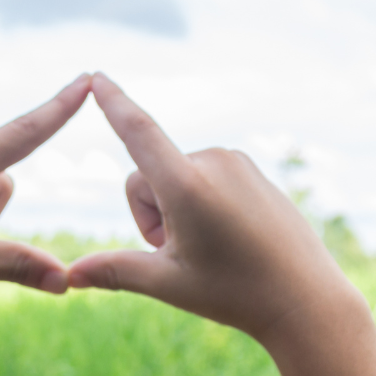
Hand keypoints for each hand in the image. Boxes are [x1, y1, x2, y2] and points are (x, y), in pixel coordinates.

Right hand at [68, 74, 353, 342]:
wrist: (305, 299)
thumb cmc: (235, 294)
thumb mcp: (167, 285)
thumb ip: (115, 271)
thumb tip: (69, 276)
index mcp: (188, 185)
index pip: (139, 133)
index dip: (114, 105)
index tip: (97, 77)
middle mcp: (213, 161)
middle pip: (149, 175)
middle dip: (151, 214)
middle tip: (182, 255)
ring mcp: (237, 163)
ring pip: (177, 178)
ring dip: (176, 212)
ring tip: (210, 249)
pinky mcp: (252, 171)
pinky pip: (206, 180)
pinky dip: (202, 207)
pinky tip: (230, 240)